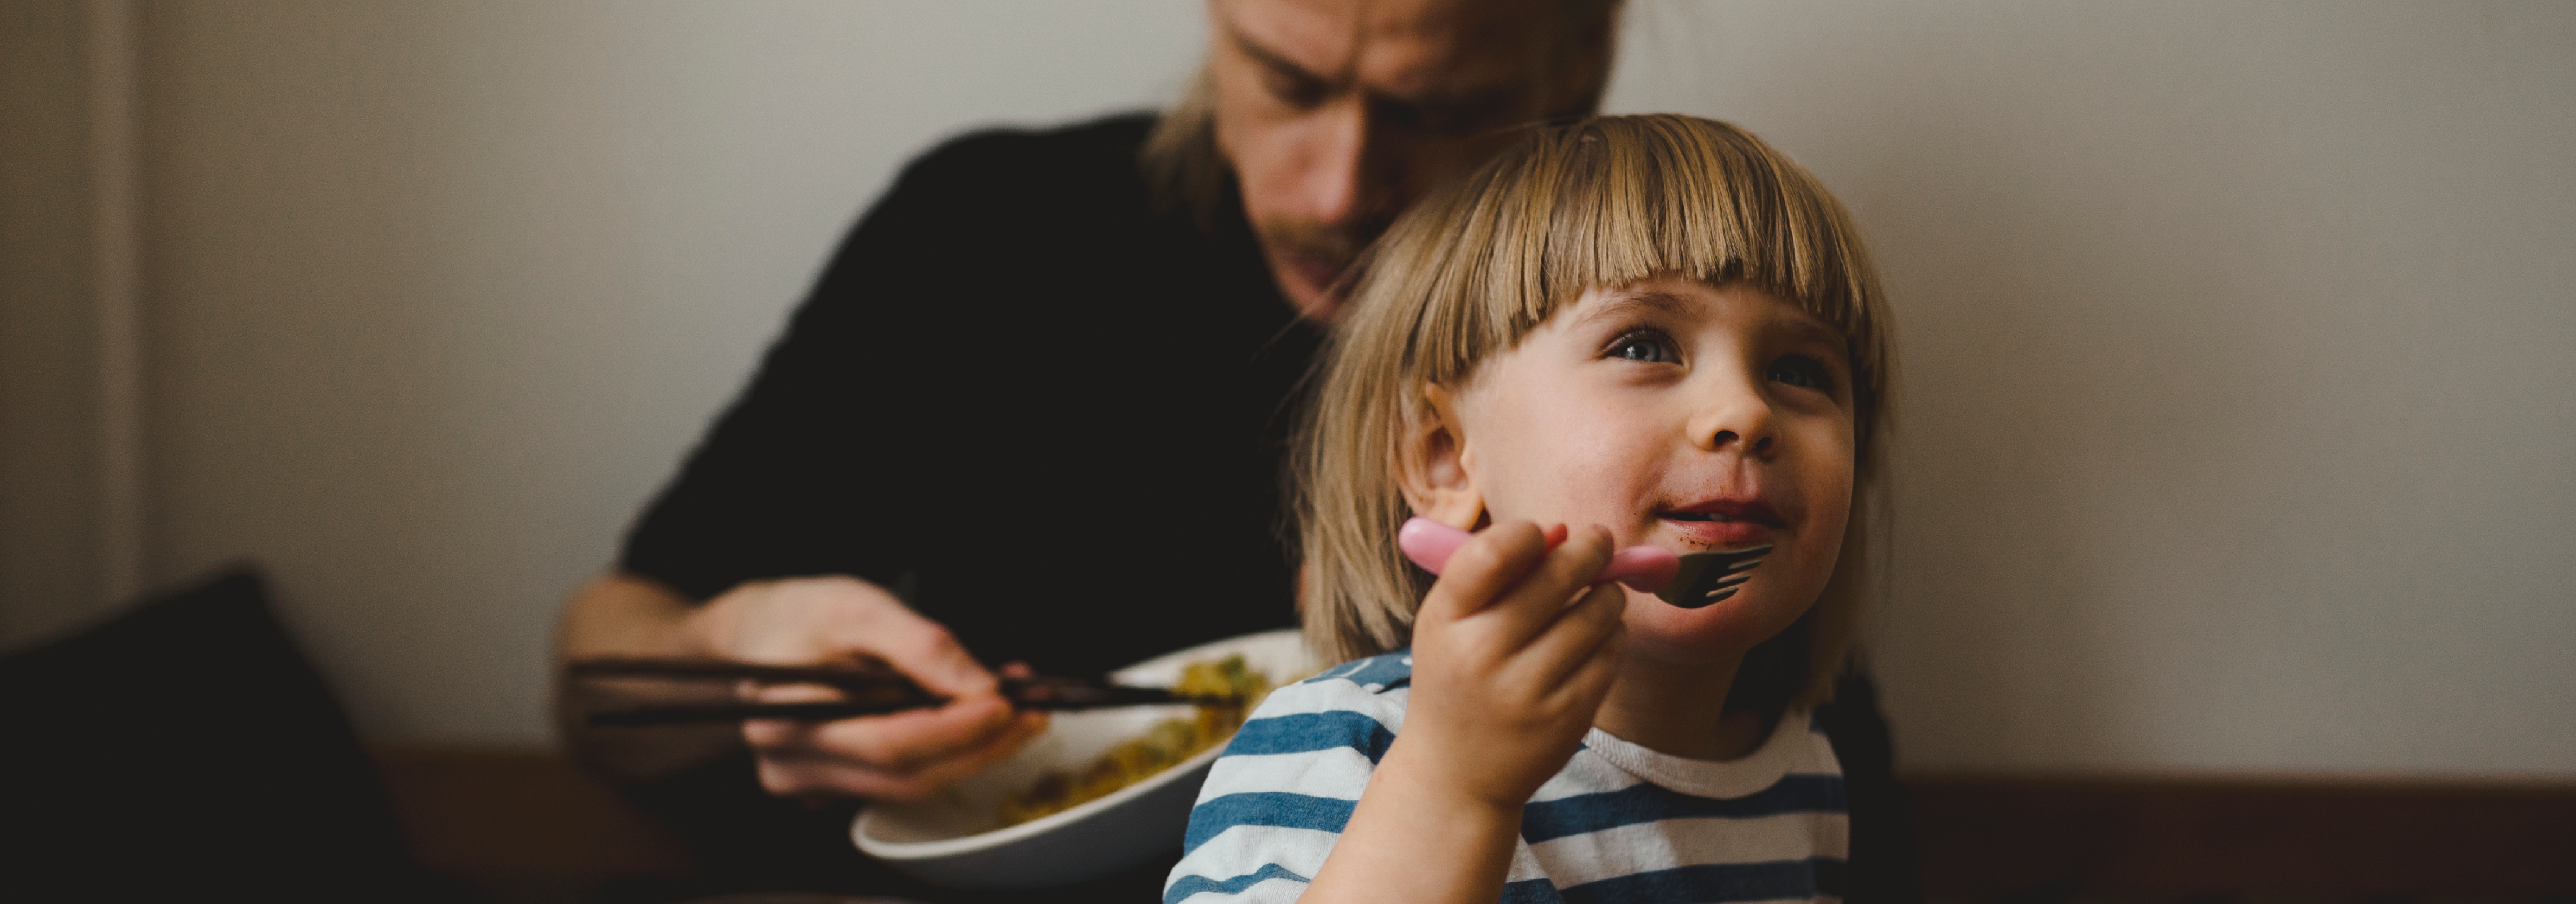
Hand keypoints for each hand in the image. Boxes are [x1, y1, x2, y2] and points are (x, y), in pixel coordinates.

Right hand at [680, 576, 1047, 800]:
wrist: (757, 632)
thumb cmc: (799, 613)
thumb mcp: (859, 605)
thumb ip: (920, 646)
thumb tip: (979, 687)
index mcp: (788, 718)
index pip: (889, 745)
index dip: (955, 731)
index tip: (1006, 705)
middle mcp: (794, 766)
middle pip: (907, 775)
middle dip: (979, 745)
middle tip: (1031, 709)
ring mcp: (811, 784)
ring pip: (910, 785)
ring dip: (971, 750)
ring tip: (1014, 707)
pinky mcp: (833, 785)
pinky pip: (900, 780)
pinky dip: (945, 753)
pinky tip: (975, 720)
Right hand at [1400, 521, 1626, 811]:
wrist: (1455, 773)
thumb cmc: (1457, 676)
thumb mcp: (1450, 621)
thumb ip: (1493, 572)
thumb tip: (1561, 530)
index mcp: (1445, 619)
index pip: (1492, 554)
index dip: (1529, 533)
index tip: (1545, 533)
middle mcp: (1482, 654)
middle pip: (1557, 575)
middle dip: (1590, 549)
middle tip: (1600, 541)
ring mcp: (1527, 689)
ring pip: (1597, 611)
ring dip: (1607, 593)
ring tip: (1600, 594)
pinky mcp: (1568, 716)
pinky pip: (1612, 652)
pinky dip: (1612, 635)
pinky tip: (1597, 637)